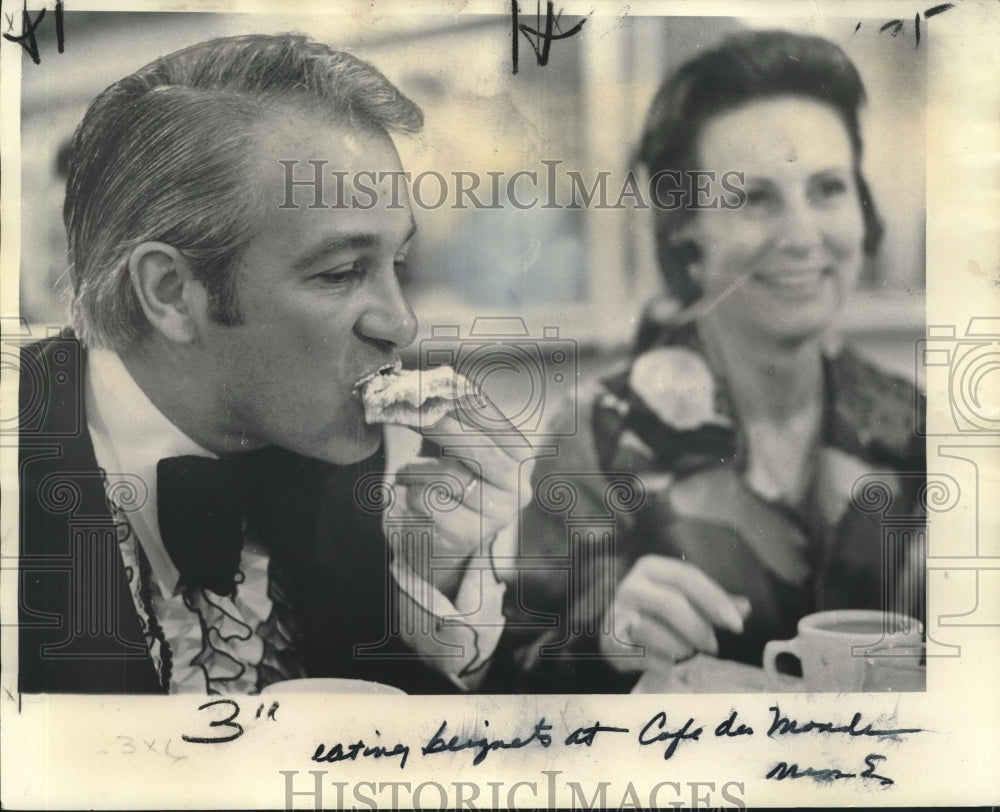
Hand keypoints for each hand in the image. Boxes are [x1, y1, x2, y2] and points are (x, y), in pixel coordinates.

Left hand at [392, 394, 534, 596]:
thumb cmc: (446, 477)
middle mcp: (518, 487)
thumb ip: (448, 416)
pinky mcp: (467, 538)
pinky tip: (413, 502)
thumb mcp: (451, 443)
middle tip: (410, 412)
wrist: (438, 537)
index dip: (461, 403)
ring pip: (445, 476)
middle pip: (478, 447)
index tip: (430, 390)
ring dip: (415, 471)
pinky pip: (426, 501)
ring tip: (411, 476)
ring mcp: (496, 516)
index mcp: (520, 456)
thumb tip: (428, 389)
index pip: (493, 421)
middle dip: (441, 427)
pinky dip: (409, 496)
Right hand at [601, 555, 750, 671]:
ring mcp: (616, 612)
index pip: (687, 576)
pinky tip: (668, 664)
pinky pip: (640, 653)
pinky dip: (660, 661)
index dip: (715, 599)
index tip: (738, 625)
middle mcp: (630, 585)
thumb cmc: (658, 615)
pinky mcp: (609, 640)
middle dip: (699, 628)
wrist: (615, 635)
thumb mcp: (685, 601)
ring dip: (679, 646)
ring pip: (654, 629)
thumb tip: (745, 607)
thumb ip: (713, 603)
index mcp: (651, 568)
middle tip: (714, 648)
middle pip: (671, 602)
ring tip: (687, 653)